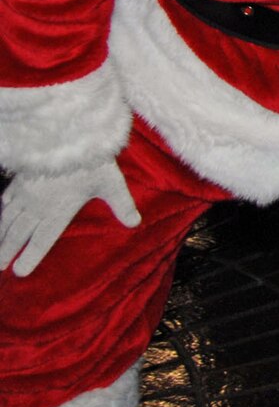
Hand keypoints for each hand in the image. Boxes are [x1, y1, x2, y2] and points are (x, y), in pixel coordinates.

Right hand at [0, 158, 140, 274]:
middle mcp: (38, 205)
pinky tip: (1, 215)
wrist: (69, 135)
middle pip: (18, 233)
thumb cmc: (92, 161)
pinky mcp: (21, 178)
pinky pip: (7, 198)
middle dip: (6, 251)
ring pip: (8, 218)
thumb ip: (122, 205)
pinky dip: (2, 210)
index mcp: (59, 211)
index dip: (30, 256)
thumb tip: (136, 223)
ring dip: (0, 235)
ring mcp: (26, 191)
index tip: (18, 272)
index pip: (41, 240)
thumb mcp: (112, 184)